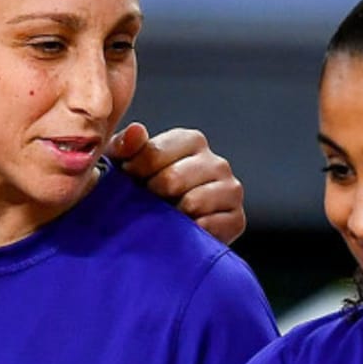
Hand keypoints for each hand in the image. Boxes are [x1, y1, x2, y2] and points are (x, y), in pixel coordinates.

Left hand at [107, 123, 245, 245]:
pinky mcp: (237, 220)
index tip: (130, 181)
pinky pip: (209, 226)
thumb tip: (136, 131)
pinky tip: (182, 230)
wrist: (164, 228)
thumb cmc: (143, 188)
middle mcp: (216, 162)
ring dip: (171, 215)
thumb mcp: (125, 163)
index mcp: (191, 140)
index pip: (154, 153)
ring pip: (192, 202)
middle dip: (151, 196)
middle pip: (172, 179)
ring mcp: (230, 190)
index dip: (134, 172)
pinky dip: (190, 233)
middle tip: (147, 202)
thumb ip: (126, 144)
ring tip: (165, 216)